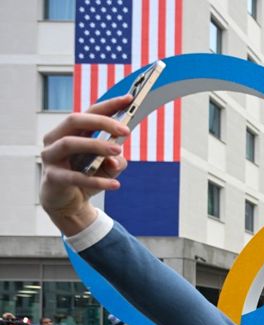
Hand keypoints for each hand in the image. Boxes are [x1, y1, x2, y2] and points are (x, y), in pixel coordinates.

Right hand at [39, 95, 132, 235]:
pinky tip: (115, 185)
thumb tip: (116, 157)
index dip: (109, 105)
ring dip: (96, 145)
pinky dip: (97, 180)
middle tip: (125, 131)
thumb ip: (117, 161)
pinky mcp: (52, 177)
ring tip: (117, 151)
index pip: (89, 112)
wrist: (69, 203)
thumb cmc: (88, 177)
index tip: (130, 99)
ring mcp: (51, 156)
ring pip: (70, 143)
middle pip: (75, 120)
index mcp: (72, 131)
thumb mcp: (109, 168)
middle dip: (102, 122)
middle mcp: (57, 138)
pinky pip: (74, 176)